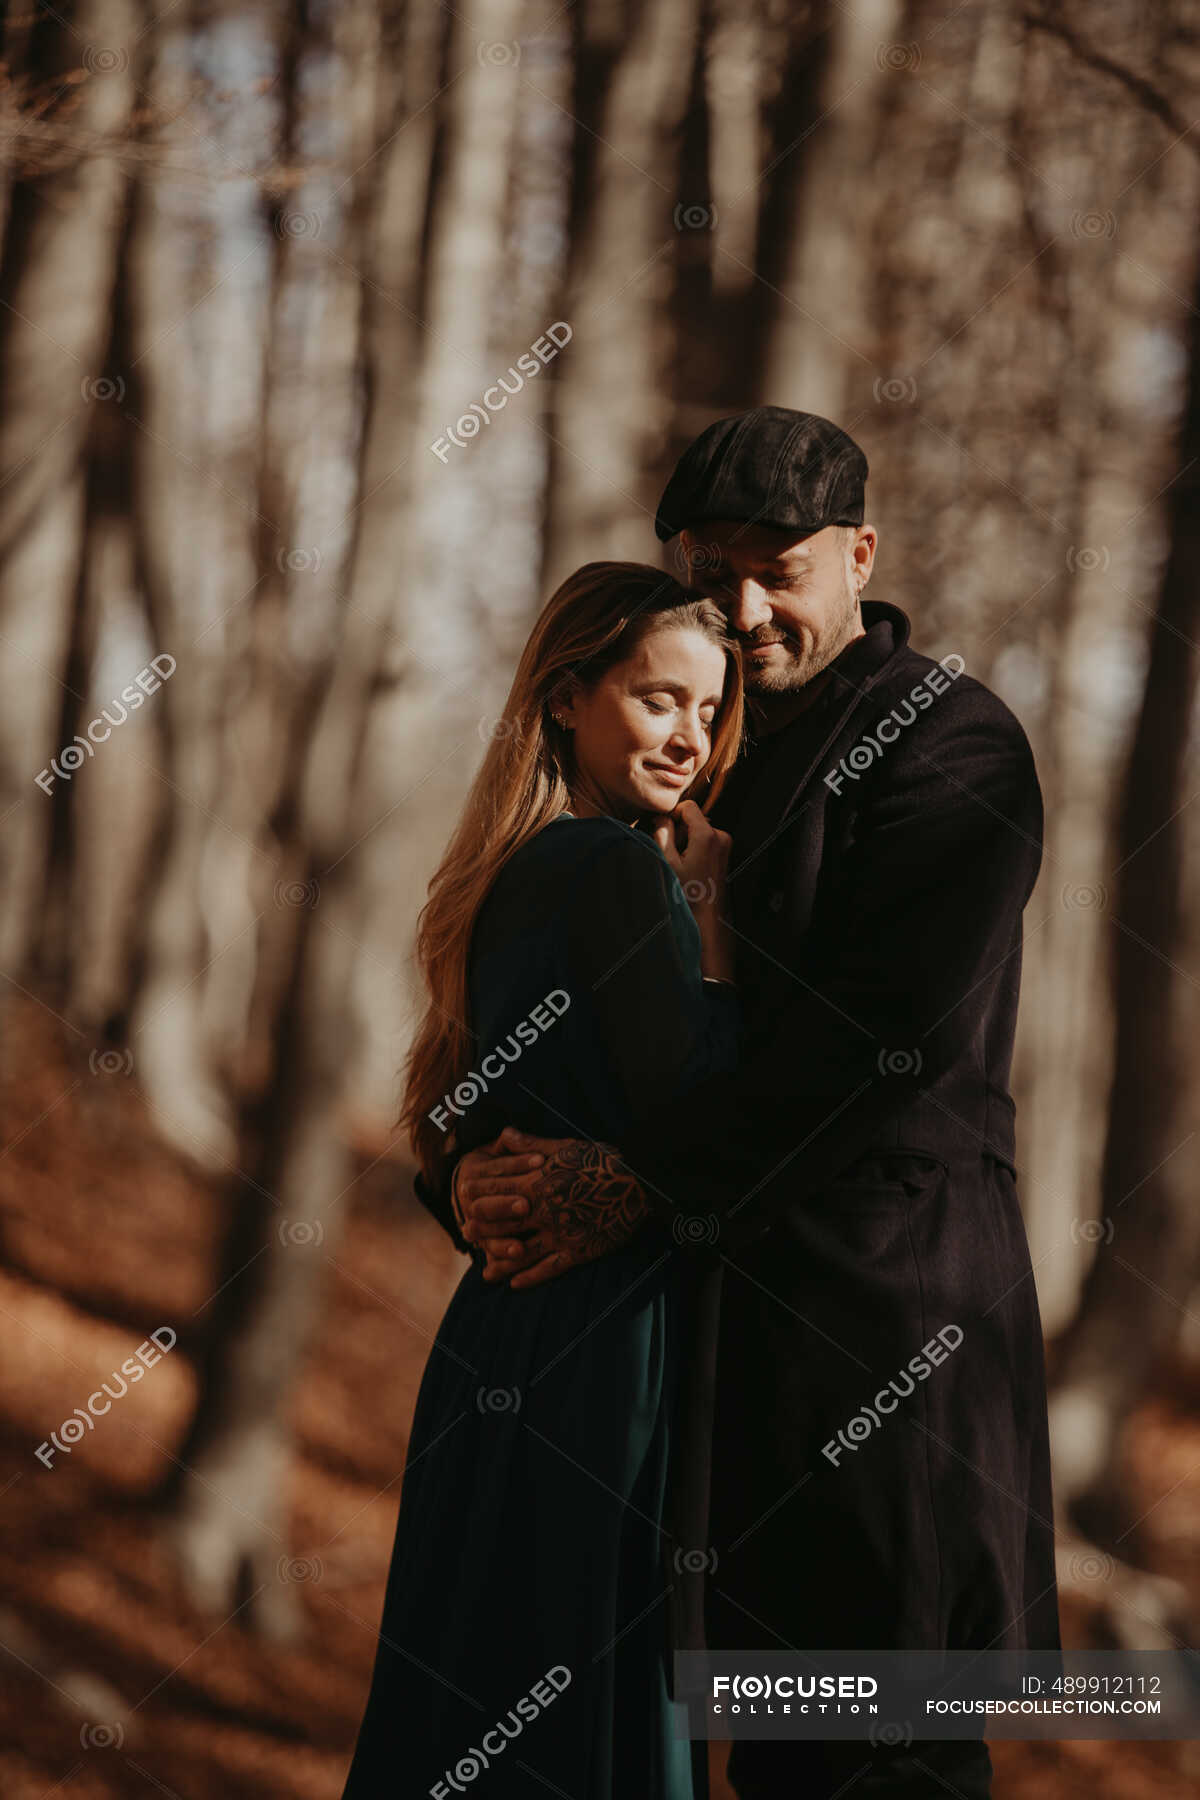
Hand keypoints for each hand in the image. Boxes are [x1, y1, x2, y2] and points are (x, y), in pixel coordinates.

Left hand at [458, 1127, 649, 1287]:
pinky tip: (516, 1284)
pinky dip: (530, 1277)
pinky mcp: (578, 1250)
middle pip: (503, 1223)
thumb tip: (504, 1134)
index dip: (479, 1194)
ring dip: (501, 1261)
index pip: (498, 1190)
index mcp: (538, 1182)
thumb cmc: (602, 1160)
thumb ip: (530, 1145)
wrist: (639, 1182)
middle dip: (482, 1230)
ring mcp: (560, 1233)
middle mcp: (544, 1210)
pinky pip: (549, 1268)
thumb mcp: (564, 1146)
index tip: (464, 1199)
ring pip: (522, 1251)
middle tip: (466, 1235)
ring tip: (485, 1272)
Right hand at [651, 800, 730, 907]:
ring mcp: (725, 846)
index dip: (672, 814)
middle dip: (679, 832)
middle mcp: (720, 837)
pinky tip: (689, 867)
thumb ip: (662, 834)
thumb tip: (661, 818)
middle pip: (693, 819)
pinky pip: (705, 841)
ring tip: (681, 864)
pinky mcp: (724, 854)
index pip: (688, 807)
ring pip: (698, 830)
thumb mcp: (667, 861)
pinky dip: (694, 848)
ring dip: (686, 842)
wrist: (706, 917)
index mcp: (707, 836)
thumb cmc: (687, 894)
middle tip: (671, 854)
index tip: (662, 828)